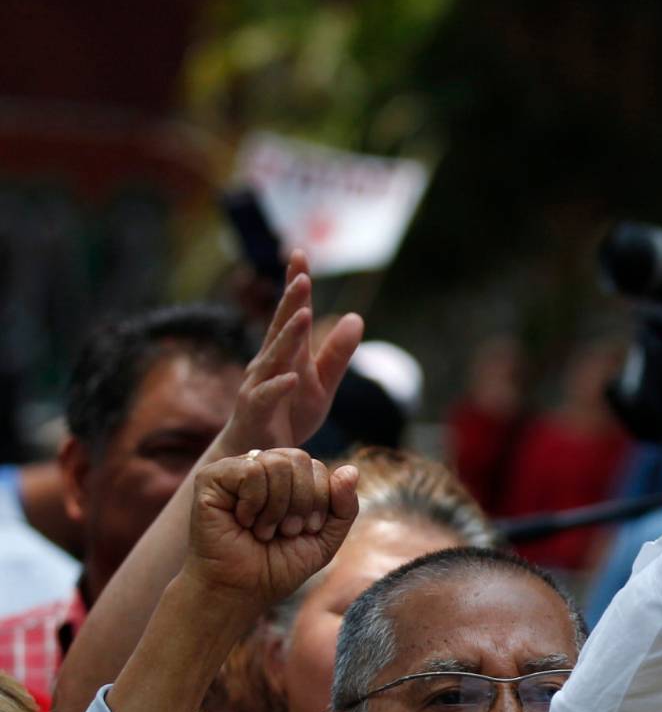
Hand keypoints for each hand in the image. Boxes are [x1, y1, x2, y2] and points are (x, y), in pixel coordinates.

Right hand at [181, 449, 358, 618]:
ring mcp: (234, 470)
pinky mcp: (211, 478)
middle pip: (299, 459)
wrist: (239, 592)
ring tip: (263, 531)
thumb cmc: (277, 567)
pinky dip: (254, 503)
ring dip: (277, 508)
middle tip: (285, 531)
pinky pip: (250, 471)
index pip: (316, 466)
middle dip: (301, 502)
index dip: (319, 499)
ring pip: (276, 463)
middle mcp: (260, 468)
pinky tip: (243, 521)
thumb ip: (344, 506)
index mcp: (286, 479)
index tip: (305, 530)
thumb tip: (352, 470)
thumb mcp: (324, 539)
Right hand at [225, 252, 363, 453]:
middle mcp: (268, 363)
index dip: (295, 285)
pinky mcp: (256, 411)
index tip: (299, 254)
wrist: (259, 457)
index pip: (291, 314)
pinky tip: (292, 375)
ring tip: (304, 315)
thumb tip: (356, 317)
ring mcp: (259, 385)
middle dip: (291, 302)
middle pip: (280, 328)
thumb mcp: (322, 384)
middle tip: (302, 276)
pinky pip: (268, 396)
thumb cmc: (289, 416)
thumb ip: (338, 354)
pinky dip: (280, 386)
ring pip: (275, 357)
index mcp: (285, 353)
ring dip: (289, 336)